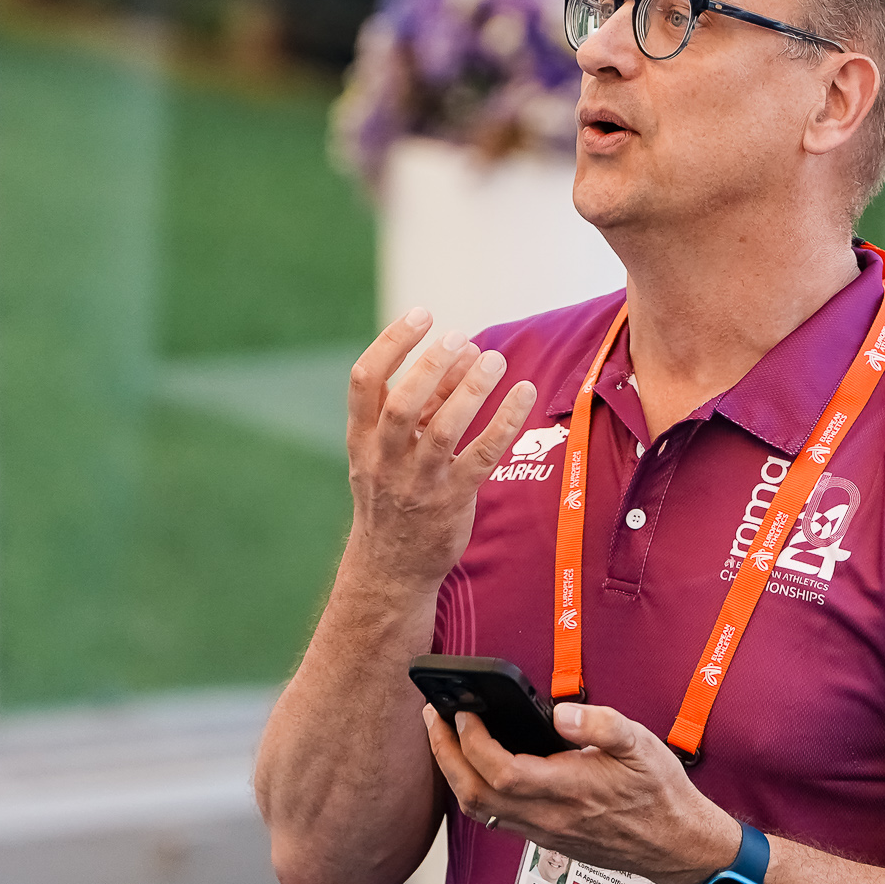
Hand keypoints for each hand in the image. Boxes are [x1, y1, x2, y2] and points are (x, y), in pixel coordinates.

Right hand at [343, 310, 536, 594]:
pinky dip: (504, 422)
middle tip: (461, 338)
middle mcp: (384, 459)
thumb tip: (462, 351)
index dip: (392, 343)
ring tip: (494, 360)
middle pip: (403, 403)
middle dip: (432, 365)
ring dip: (471, 390)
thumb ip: (421, 403)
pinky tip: (524, 394)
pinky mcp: (451, 500)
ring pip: (443, 430)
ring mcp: (417, 482)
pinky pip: (482, 456)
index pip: (364, 380)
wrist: (391, 568)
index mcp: (361, 439)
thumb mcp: (387, 450)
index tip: (422, 315)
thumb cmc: (394, 495)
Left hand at [425, 699, 741, 883]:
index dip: (472, 741)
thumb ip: (601, 725)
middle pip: (474, 793)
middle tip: (433, 717)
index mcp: (569, 790)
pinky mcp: (542, 837)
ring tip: (445, 737)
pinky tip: (474, 764)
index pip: (501, 771)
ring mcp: (542, 831)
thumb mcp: (642, 745)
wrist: (675, 845)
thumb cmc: (659, 794)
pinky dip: (472, 788)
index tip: (463, 711)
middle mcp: (548, 816)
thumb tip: (561, 712)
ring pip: (479, 809)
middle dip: (444, 754)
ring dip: (452, 773)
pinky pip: (493, 816)